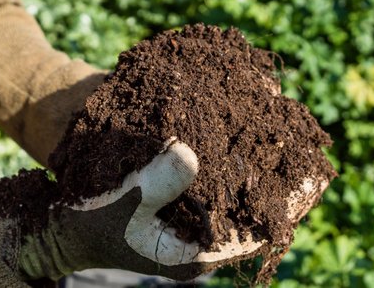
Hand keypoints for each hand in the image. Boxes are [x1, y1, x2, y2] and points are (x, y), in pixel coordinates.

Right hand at [0, 138, 328, 281]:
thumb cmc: (90, 226)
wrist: (63, 227)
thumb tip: (190, 154)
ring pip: (238, 187)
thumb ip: (155, 185)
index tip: (310, 176)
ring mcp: (194, 214)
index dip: (284, 205)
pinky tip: (239, 119)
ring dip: (257, 157)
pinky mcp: (183, 193)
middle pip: (254, 206)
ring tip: (280, 122)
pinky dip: (229, 148)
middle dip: (278, 177)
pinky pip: (217, 171)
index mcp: (197, 253)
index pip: (254, 231)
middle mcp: (204, 235)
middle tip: (303, 141)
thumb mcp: (120, 207)